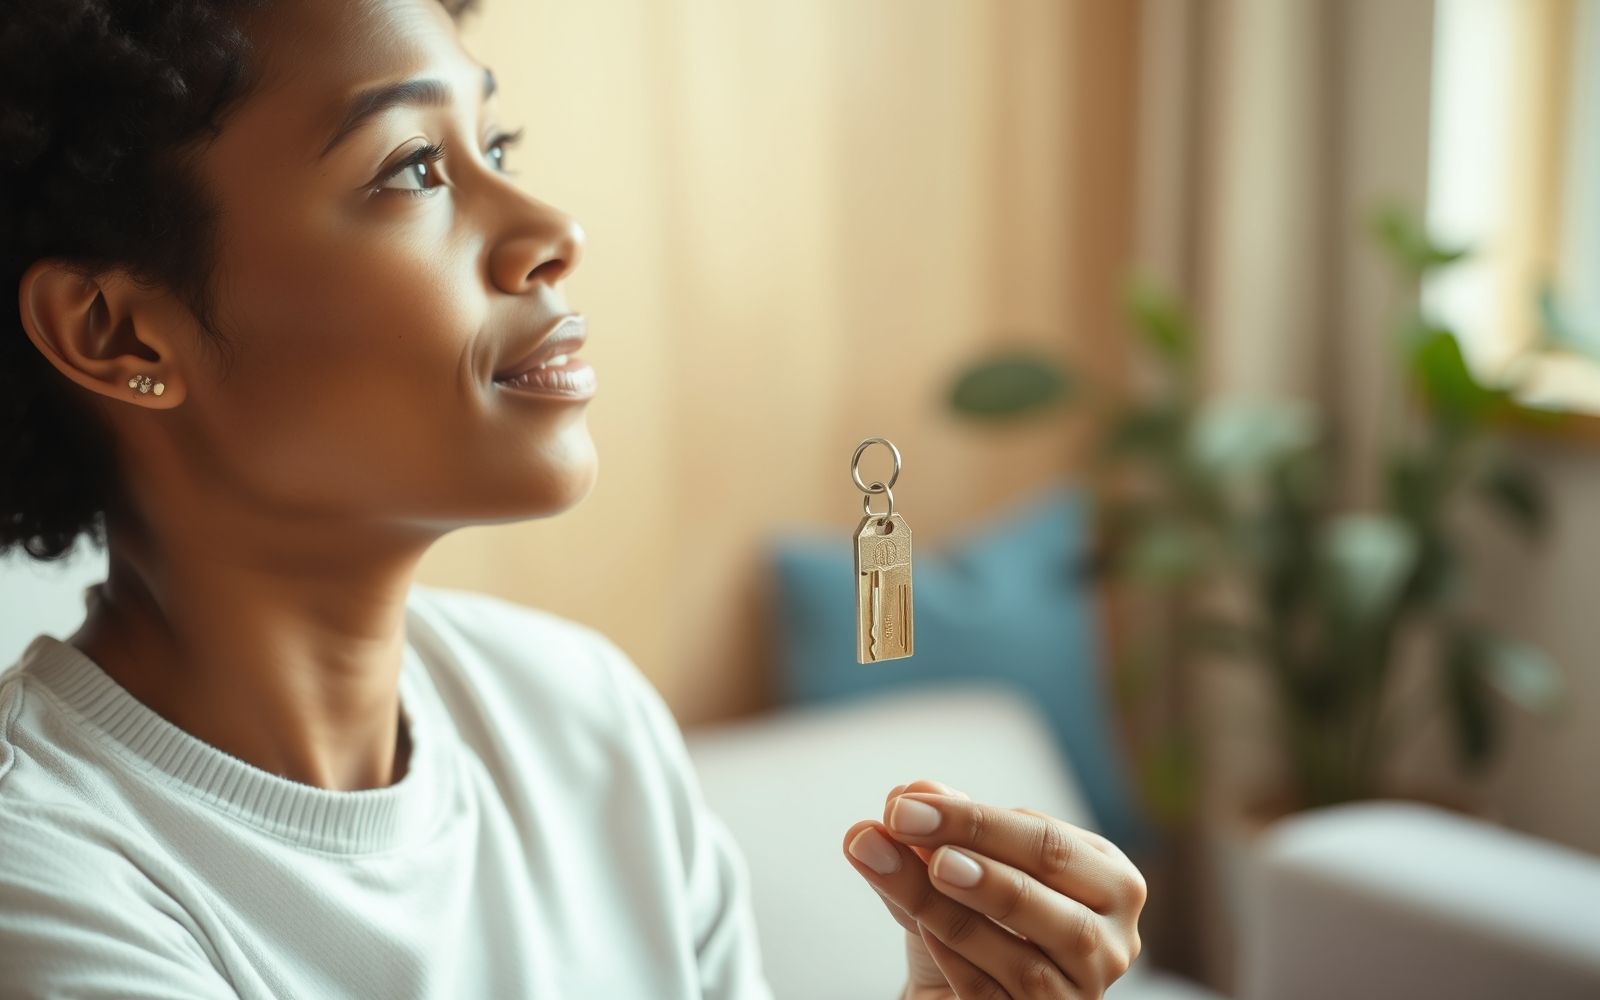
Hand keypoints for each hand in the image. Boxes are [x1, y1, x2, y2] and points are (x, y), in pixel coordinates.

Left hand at [842, 779, 1145, 998]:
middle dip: (974, 850)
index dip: (972, 819)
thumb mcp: (957, 866)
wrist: (954, 994)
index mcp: (1107, 878)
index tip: (902, 804)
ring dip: (959, 911)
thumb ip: (939, 832)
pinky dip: (959, 962)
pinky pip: (996, 998)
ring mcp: (1081, 992)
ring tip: (915, 874)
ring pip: (1027, 956)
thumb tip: (910, 793)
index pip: (1046, 840)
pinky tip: (923, 930)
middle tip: (905, 825)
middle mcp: (1112, 938)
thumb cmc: (972, 920)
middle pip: (1049, 890)